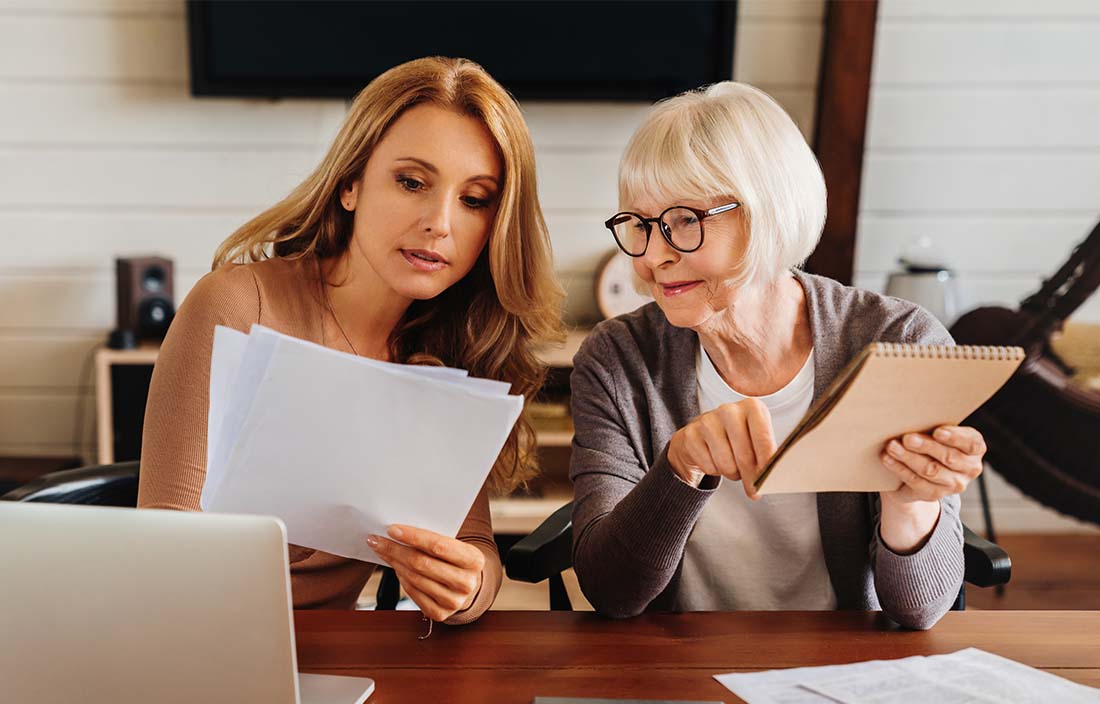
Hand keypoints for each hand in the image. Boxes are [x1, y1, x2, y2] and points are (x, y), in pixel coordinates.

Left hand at [367, 525, 485, 621]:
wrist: (467, 585)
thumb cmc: (455, 559)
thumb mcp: (455, 546)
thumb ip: (434, 539)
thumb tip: (398, 532)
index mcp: (474, 560)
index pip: (439, 546)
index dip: (413, 537)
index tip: (392, 529)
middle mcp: (466, 583)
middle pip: (422, 563)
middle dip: (395, 549)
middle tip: (377, 540)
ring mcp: (454, 601)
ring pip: (414, 578)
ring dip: (394, 563)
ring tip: (383, 551)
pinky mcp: (440, 614)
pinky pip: (413, 593)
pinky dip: (401, 578)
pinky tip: (396, 567)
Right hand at [666, 398, 776, 498]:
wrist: (701, 436)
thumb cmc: (735, 439)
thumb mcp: (755, 440)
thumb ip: (766, 455)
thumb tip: (772, 478)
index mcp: (752, 407)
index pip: (763, 438)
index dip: (767, 463)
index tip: (770, 478)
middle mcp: (729, 410)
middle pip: (745, 455)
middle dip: (750, 477)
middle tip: (753, 488)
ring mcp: (707, 421)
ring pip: (726, 464)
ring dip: (731, 473)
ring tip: (731, 465)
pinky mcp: (690, 435)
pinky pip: (709, 466)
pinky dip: (714, 470)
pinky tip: (714, 460)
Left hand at [878, 425, 985, 552]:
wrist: (919, 471)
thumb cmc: (929, 442)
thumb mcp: (935, 433)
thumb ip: (931, 427)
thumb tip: (912, 418)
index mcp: (975, 448)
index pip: (972, 443)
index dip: (955, 437)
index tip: (937, 431)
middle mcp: (970, 468)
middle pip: (949, 457)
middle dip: (926, 446)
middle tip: (907, 438)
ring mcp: (954, 484)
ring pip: (931, 470)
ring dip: (909, 458)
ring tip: (892, 447)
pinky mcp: (935, 494)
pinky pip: (916, 482)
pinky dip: (900, 469)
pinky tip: (888, 459)